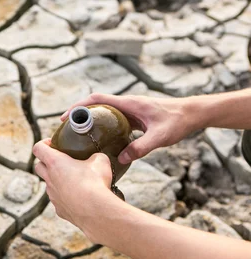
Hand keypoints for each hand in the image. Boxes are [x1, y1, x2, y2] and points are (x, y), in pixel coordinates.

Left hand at [33, 139, 117, 240]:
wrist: (95, 211)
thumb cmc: (95, 183)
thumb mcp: (100, 161)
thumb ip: (95, 156)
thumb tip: (96, 159)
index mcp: (55, 162)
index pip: (38, 148)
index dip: (43, 143)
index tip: (53, 143)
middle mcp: (50, 179)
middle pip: (38, 167)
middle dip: (46, 162)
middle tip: (61, 162)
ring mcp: (52, 195)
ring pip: (49, 185)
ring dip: (58, 181)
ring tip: (75, 182)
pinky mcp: (59, 209)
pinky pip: (59, 201)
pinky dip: (66, 197)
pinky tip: (80, 198)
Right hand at [60, 93, 193, 164]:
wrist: (192, 114)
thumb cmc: (178, 121)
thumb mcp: (160, 137)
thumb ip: (140, 147)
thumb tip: (120, 159)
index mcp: (128, 104)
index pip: (96, 99)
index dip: (78, 106)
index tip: (66, 117)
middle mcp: (126, 105)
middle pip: (95, 105)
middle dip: (78, 115)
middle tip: (66, 131)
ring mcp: (129, 111)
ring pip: (103, 113)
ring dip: (89, 122)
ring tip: (78, 137)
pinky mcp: (133, 118)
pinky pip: (112, 121)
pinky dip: (101, 128)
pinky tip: (99, 141)